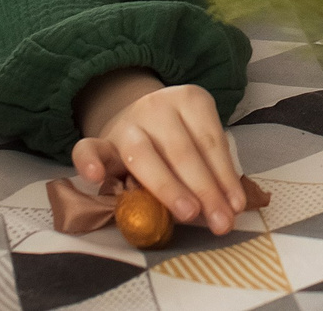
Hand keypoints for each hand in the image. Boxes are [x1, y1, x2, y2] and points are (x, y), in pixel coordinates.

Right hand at [73, 72, 250, 233]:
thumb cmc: (174, 138)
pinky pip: (88, 148)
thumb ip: (209, 167)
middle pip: (183, 150)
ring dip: (169, 187)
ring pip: (144, 154)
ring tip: (188, 213)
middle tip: (220, 222)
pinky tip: (95, 177)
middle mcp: (157, 106)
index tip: (235, 207)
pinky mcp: (99, 141)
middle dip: (205, 190)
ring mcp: (126, 123)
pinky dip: (89, 162)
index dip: (224, 176)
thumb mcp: (197, 140)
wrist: (133, 116)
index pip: (210, 141)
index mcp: (190, 100)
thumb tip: (229, 207)